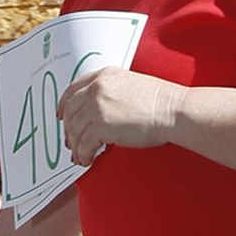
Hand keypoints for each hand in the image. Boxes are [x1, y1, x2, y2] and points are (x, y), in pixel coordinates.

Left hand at [58, 66, 181, 164]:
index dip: (64, 104)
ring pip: (75, 129)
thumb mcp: (131, 86)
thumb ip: (111, 93)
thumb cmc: (160, 101)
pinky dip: (83, 154)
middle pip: (71, 110)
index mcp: (104, 76)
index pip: (73, 89)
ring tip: (79, 156)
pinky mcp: (102, 126)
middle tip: (70, 142)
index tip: (61, 116)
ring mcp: (98, 106)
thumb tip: (97, 114)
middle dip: (68, 129)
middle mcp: (97, 88)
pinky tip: (87, 160)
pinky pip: (84, 144)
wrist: (174, 110)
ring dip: (75, 146)